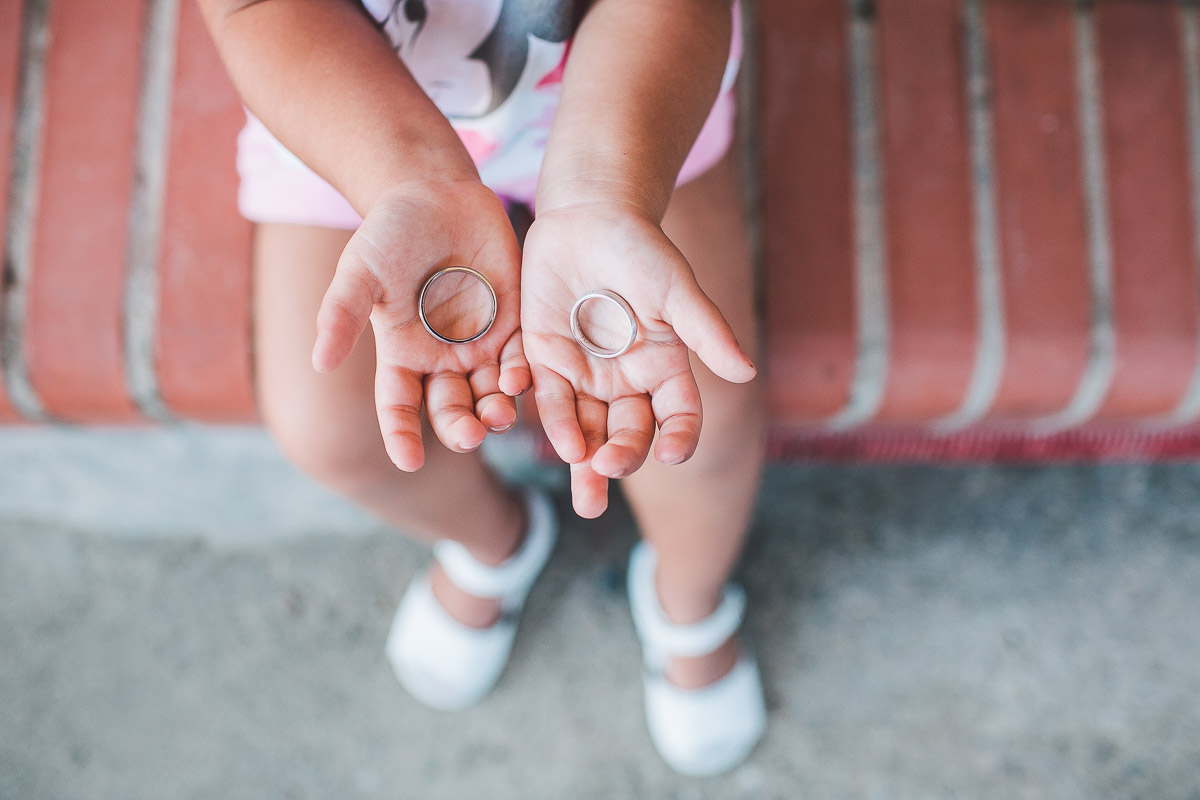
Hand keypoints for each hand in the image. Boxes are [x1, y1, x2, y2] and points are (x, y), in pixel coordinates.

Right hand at [312, 179, 529, 471]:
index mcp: (401, 357)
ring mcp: (480, 346)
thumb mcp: (360, 270)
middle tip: (469, 435)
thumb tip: (319, 361)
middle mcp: (441, 361)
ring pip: (489, 395)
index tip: (408, 460)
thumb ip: (341, 314)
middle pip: (451, 409)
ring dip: (495, 410)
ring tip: (499, 416)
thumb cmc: (389, 231)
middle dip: (460, 427)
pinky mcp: (513, 325)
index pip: (399, 408)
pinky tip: (519, 381)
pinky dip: (521, 375)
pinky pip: (520, 361)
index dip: (402, 436)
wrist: (436, 194)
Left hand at [521, 201, 755, 517]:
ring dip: (585, 462)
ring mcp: (584, 374)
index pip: (677, 415)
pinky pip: (548, 398)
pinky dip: (554, 421)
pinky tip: (561, 445)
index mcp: (664, 368)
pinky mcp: (545, 360)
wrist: (587, 215)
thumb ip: (706, 331)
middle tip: (610, 474)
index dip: (677, 437)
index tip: (671, 454)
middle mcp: (625, 380)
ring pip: (586, 429)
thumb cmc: (641, 248)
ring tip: (587, 496)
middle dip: (620, 458)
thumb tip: (746, 372)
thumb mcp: (676, 289)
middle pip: (627, 433)